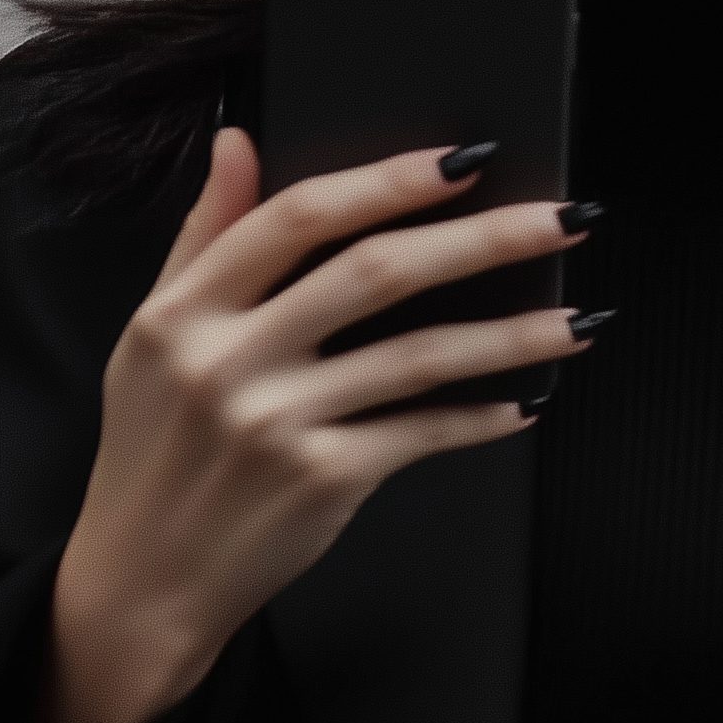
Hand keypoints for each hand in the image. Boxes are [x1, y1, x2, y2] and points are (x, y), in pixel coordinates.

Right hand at [40, 131, 593, 722]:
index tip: (464, 160)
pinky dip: (481, 417)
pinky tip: (524, 402)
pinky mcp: (321, 481)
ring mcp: (278, 423)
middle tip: (561, 219)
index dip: (389, 180)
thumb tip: (239, 143)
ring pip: (420, 357)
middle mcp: (230, 361)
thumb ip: (203, 238)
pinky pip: (423, 434)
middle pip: (376, 273)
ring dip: (513, 334)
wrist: (145, 579)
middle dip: (484, 238)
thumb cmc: (154, 455)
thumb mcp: (153, 336)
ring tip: (577, 319)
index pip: (299, 218)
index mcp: (187, 310)